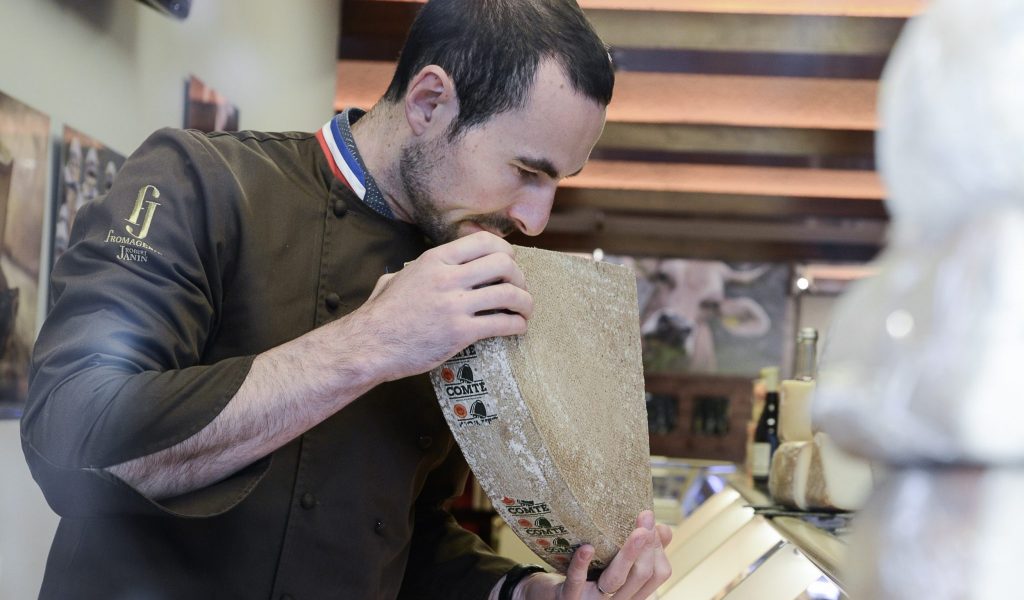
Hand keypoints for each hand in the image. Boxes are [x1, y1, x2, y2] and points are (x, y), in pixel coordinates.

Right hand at [351, 231, 532, 382]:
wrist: (369, 345)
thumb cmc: (381, 314)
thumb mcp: (398, 278)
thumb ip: (418, 269)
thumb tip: (422, 268)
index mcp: (436, 259)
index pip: (485, 241)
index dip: (505, 252)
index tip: (509, 264)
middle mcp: (448, 277)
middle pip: (504, 264)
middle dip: (520, 277)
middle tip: (519, 289)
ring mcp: (455, 305)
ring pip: (509, 294)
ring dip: (525, 303)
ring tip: (525, 311)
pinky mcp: (460, 332)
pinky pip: (502, 323)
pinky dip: (517, 325)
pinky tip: (517, 328)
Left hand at [519, 511, 672, 599]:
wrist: (546, 595)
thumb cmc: (585, 575)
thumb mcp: (613, 561)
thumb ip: (639, 549)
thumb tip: (665, 530)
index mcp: (630, 590)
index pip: (657, 574)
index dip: (659, 550)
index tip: (654, 525)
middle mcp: (615, 599)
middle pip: (641, 575)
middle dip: (647, 545)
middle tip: (646, 516)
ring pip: (615, 579)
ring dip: (628, 553)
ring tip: (637, 531)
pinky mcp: (567, 598)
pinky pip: (576, 581)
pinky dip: (581, 564)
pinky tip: (587, 547)